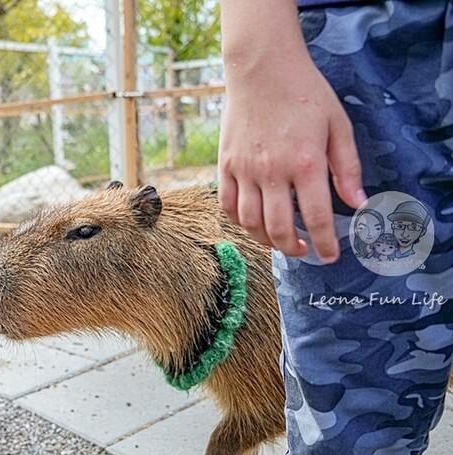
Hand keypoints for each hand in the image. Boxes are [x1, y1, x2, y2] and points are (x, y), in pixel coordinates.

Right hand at [218, 5, 365, 263]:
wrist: (262, 69)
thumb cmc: (304, 93)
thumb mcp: (338, 125)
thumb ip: (348, 167)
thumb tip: (357, 202)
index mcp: (305, 163)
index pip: (317, 217)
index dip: (325, 243)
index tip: (330, 256)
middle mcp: (272, 172)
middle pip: (279, 228)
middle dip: (293, 248)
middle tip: (303, 250)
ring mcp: (244, 170)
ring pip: (250, 222)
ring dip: (266, 239)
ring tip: (279, 240)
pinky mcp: (225, 164)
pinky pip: (227, 204)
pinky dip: (239, 220)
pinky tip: (253, 220)